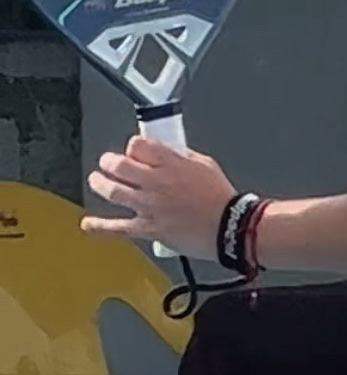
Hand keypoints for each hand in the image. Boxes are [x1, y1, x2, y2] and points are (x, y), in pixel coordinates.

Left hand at [84, 135, 233, 257]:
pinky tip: (88, 224)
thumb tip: (164, 153)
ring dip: (100, 184)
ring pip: (114, 191)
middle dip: (109, 161)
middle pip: (120, 165)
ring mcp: (151, 206)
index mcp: (172, 163)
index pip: (138, 145)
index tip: (133, 151)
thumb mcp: (204, 164)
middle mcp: (157, 182)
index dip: (132, 147)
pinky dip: (101, 227)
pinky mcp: (150, 228)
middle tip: (107, 163)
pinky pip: (119, 228)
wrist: (230, 227)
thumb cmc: (221, 197)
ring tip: (96, 181)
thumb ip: (180, 157)